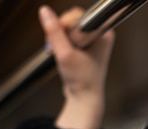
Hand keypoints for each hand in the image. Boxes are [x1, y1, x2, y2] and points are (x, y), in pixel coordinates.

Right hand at [38, 5, 115, 128]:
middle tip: (59, 48)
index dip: (66, 25)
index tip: (63, 39)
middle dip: (60, 33)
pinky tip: (62, 55)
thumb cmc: (82, 80)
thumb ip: (54, 31)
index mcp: (103, 33)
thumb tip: (45, 12)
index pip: (79, 15)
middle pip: (72, 20)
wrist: (84, 98)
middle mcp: (100, 34)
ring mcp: (92, 40)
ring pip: (67, 28)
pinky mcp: (84, 46)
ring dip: (59, 39)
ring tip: (60, 53)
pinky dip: (61, 44)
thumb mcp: (65, 54)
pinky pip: (67, 36)